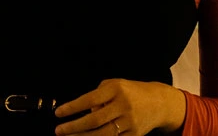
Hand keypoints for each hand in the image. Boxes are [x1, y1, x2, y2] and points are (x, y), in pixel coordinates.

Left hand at [54, 79, 184, 135]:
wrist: (159, 103)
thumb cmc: (131, 92)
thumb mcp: (116, 85)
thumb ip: (98, 95)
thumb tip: (85, 112)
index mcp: (117, 89)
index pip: (90, 99)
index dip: (72, 107)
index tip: (58, 113)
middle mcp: (123, 105)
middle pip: (94, 120)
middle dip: (73, 127)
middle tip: (58, 130)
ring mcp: (129, 122)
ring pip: (102, 134)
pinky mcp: (134, 135)